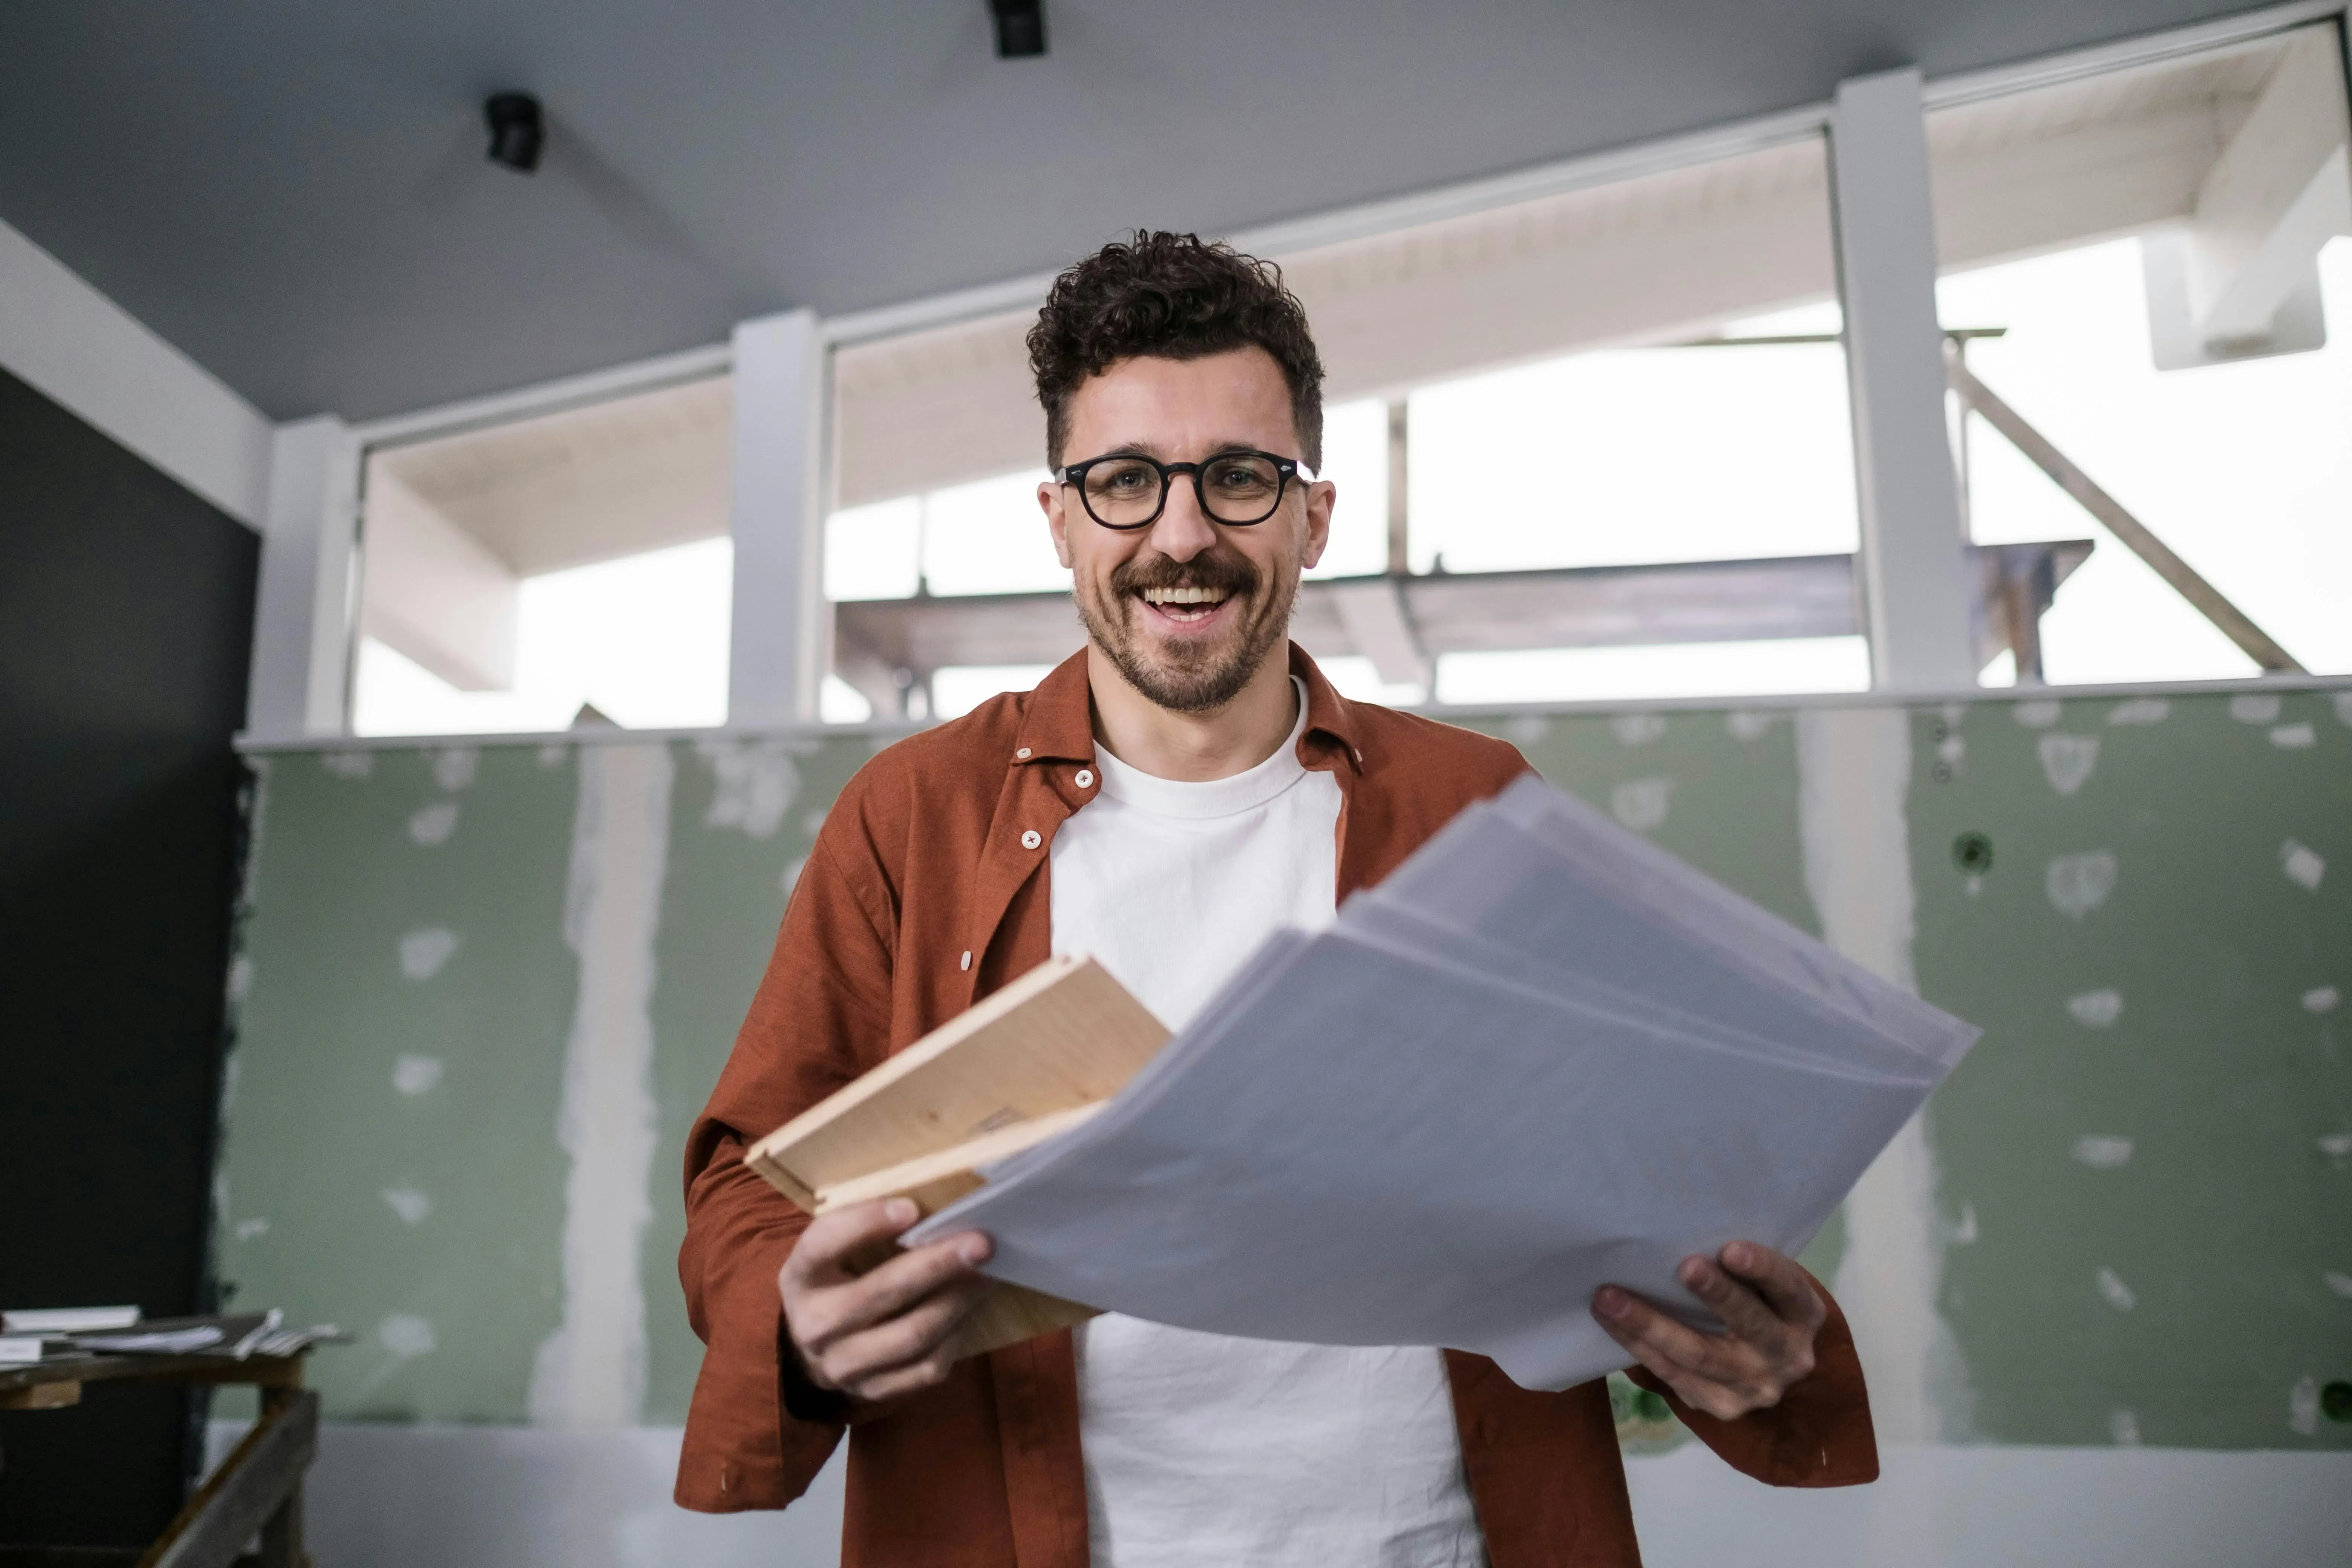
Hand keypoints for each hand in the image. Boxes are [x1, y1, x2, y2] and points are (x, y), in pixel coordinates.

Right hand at [780, 1197, 993, 1403]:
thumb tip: (933, 1207)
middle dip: (937, 1264)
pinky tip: (968, 1311)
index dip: (865, 1223)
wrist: (815, 1351)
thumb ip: (867, 1228)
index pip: (823, 1244)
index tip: (912, 1208)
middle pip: (881, 1292)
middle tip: (980, 1243)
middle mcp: (813, 1324)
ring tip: (986, 1274)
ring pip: (911, 1335)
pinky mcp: (873, 1390)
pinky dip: (954, 1338)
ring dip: (956, 1301)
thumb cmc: (838, 1281)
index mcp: (800, 1276)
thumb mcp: (834, 1251)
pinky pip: (925, 1368)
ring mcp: (842, 1365)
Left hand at [1590, 1241, 1825, 1419]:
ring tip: (1609, 1298)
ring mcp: (1756, 1387)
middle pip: (1749, 1325)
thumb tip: (1677, 1231)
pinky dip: (1638, 1346)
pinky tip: (1610, 1322)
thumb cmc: (1752, 1301)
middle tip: (1683, 1267)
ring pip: (1700, 1355)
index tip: (1730, 1249)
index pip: (1788, 1288)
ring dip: (1650, 1324)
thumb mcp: (1762, 1284)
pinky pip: (1674, 1375)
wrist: (1764, 1365)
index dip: (1762, 1269)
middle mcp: (1788, 1355)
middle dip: (1716, 1295)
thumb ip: (1739, 1265)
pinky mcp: (1723, 1407)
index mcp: (1803, 1314)